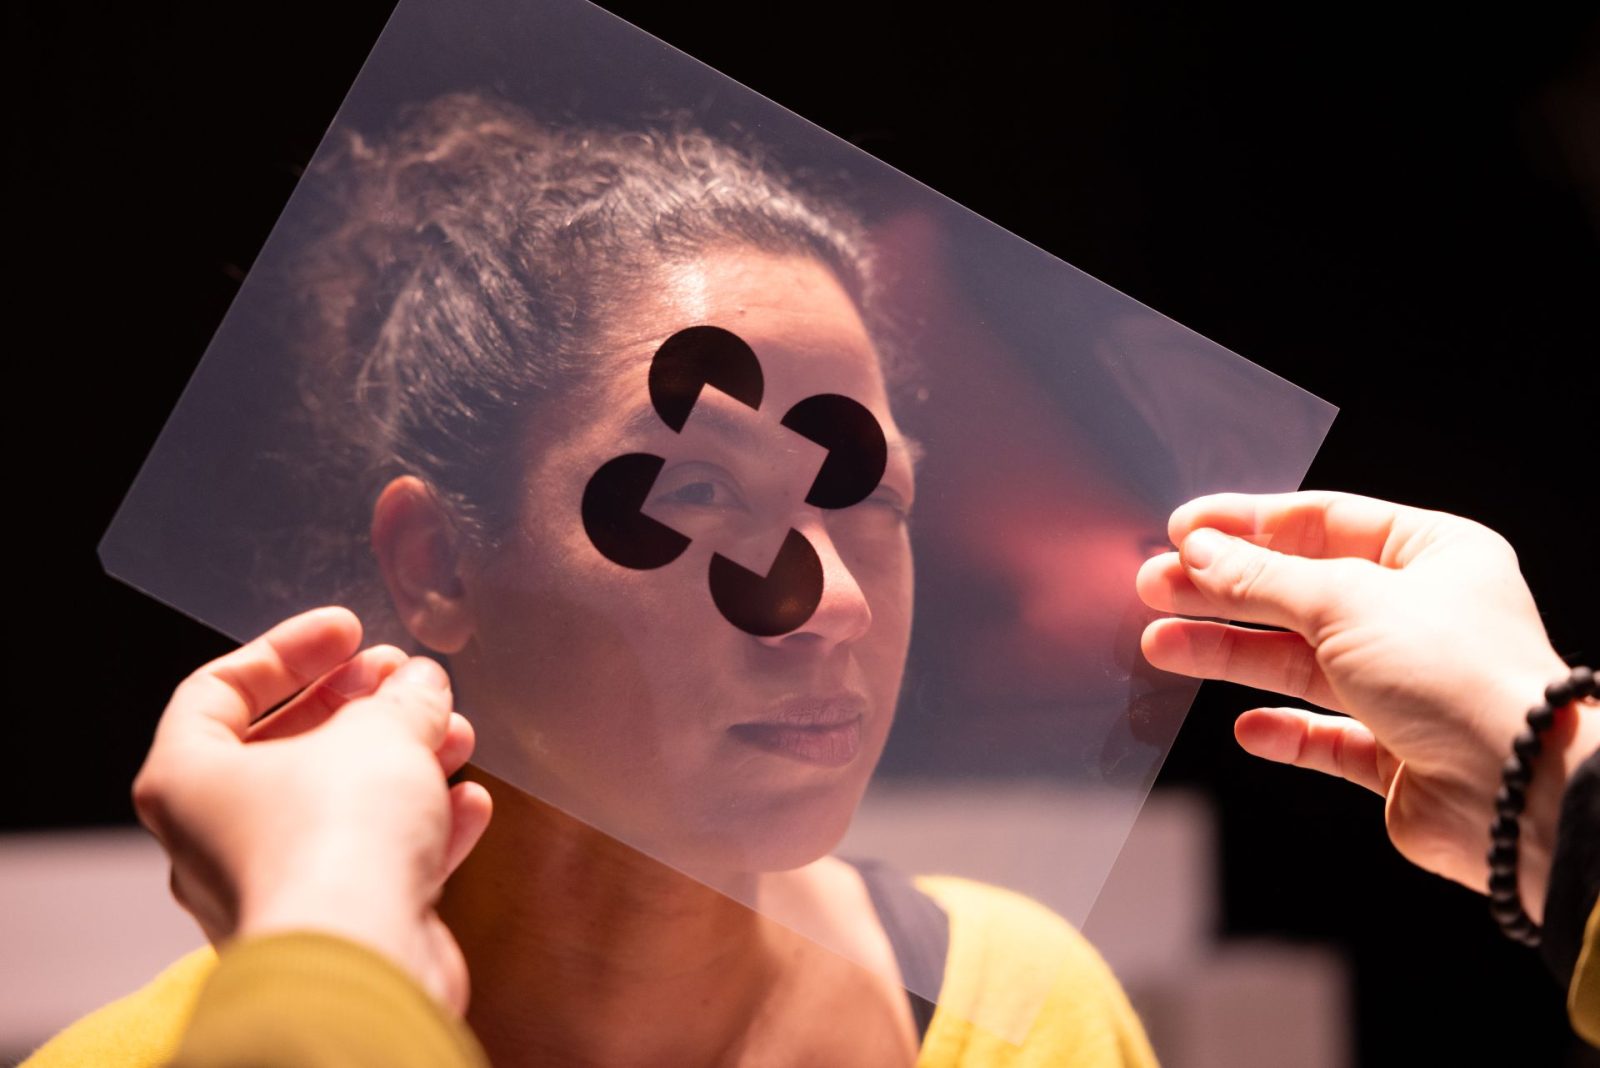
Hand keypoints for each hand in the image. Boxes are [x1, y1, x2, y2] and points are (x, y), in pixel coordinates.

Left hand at [132, 607, 492, 1012]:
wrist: (361, 962)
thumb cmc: (336, 838)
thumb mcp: (379, 731)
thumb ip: (401, 697)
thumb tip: (421, 684)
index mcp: (188, 779)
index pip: (219, 690)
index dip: (289, 650)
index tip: (351, 630)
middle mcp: (216, 838)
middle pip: (287, 748)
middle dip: (360, 707)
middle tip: (409, 680)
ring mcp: (274, 888)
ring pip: (339, 806)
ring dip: (402, 764)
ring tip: (457, 735)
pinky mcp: (330, 929)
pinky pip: (374, 864)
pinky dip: (420, 830)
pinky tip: (469, 804)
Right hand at [1135, 491, 1596, 917]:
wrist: (1515, 794)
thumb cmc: (1464, 679)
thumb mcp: (1346, 602)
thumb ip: (1262, 578)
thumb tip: (1200, 551)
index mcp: (1434, 556)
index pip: (1323, 522)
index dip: (1247, 525)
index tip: (1184, 530)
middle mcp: (1421, 618)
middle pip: (1298, 593)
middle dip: (1223, 592)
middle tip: (1156, 586)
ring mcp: (1406, 687)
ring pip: (1299, 663)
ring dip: (1230, 655)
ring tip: (1161, 645)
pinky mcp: (1395, 753)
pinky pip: (1324, 735)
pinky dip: (1283, 731)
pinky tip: (1246, 727)